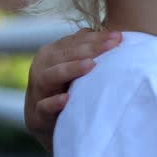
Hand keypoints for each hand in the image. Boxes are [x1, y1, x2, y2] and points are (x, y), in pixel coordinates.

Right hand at [24, 29, 120, 150]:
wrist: (46, 122)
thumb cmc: (68, 87)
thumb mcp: (76, 67)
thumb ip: (88, 50)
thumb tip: (114, 34)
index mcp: (51, 55)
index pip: (73, 42)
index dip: (96, 38)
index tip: (118, 37)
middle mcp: (41, 69)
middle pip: (63, 55)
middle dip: (89, 49)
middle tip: (111, 46)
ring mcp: (38, 92)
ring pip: (49, 76)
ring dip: (70, 69)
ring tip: (91, 65)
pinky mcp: (38, 115)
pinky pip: (43, 107)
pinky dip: (53, 102)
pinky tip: (67, 98)